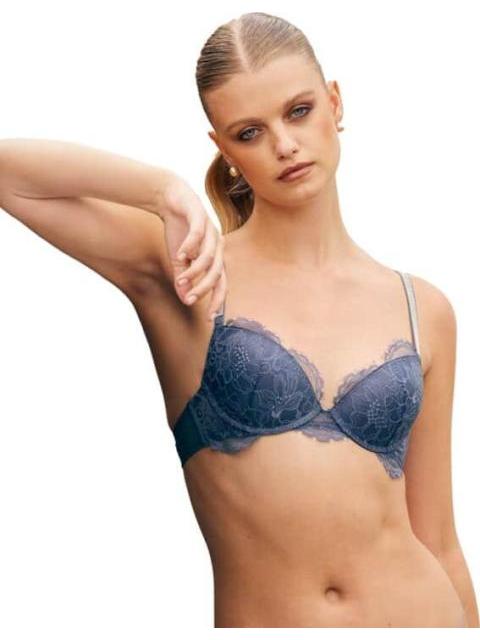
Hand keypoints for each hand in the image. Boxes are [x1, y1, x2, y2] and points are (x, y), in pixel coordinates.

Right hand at [160, 174, 226, 321]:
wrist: (171, 199)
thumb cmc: (179, 230)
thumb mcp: (178, 259)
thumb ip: (183, 279)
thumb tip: (186, 300)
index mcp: (215, 256)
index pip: (221, 283)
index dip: (217, 300)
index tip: (209, 318)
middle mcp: (217, 245)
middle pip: (218, 272)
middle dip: (205, 288)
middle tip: (191, 300)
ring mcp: (210, 230)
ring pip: (209, 256)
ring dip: (194, 271)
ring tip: (180, 279)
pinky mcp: (200, 217)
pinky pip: (198, 235)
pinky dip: (189, 246)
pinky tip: (179, 255)